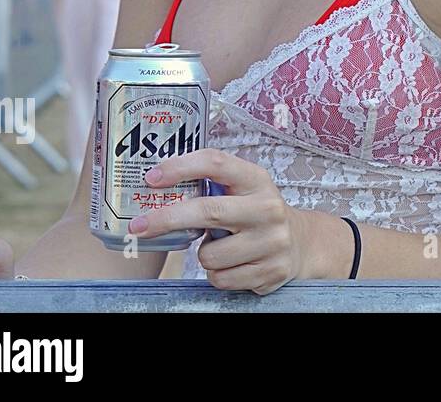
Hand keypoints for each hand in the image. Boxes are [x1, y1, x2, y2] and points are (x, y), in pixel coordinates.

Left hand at [130, 150, 314, 294]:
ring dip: (204, 255)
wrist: (302, 244)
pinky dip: (218, 274)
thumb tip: (155, 189)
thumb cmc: (257, 213)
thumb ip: (212, 185)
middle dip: (166, 219)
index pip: (216, 163)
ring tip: (221, 248)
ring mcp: (272, 242)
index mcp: (257, 180)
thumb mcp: (244, 190)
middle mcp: (267, 208)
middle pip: (207, 211)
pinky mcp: (271, 272)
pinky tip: (233, 265)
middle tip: (138, 226)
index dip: (180, 167)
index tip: (151, 178)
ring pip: (209, 255)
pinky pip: (221, 279)